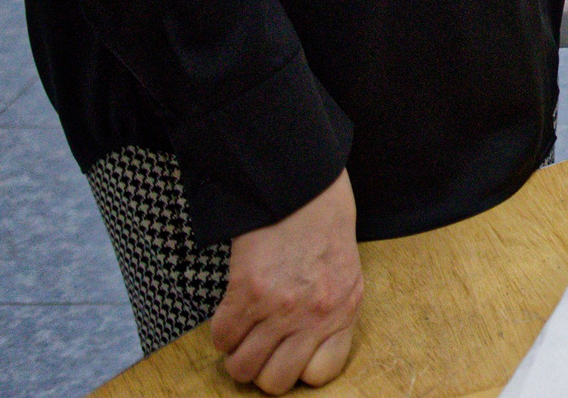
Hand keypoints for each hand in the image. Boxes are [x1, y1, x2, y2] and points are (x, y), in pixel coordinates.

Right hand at [212, 172, 362, 393]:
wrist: (304, 188)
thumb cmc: (325, 229)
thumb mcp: (346, 274)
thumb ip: (331, 312)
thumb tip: (306, 349)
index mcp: (344, 310)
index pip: (322, 374)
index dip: (300, 371)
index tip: (290, 355)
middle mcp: (315, 315)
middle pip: (276, 382)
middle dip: (262, 371)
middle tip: (259, 350)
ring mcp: (280, 306)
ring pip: (243, 366)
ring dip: (237, 355)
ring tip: (243, 335)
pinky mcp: (248, 291)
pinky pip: (222, 337)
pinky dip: (221, 332)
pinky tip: (231, 313)